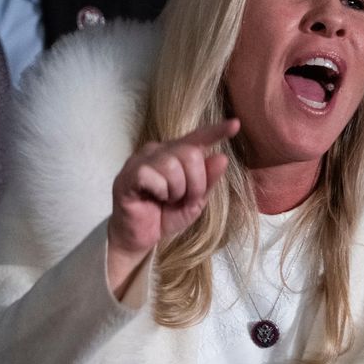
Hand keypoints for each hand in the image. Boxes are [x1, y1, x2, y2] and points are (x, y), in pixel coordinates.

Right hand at [106, 118, 238, 296]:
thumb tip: (222, 157)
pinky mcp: (128, 174)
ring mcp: (140, 160)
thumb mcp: (195, 201)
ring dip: (177, 190)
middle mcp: (157, 150)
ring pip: (172, 164)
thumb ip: (208, 180)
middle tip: (185, 199)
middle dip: (196, 183)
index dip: (216, 131)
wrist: (140, 239)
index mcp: (174, 153)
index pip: (197, 138)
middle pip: (190, 153)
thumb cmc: (164, 216)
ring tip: (167, 200)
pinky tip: (152, 199)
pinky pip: (152, 175)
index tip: (235, 124)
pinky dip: (160, 192)